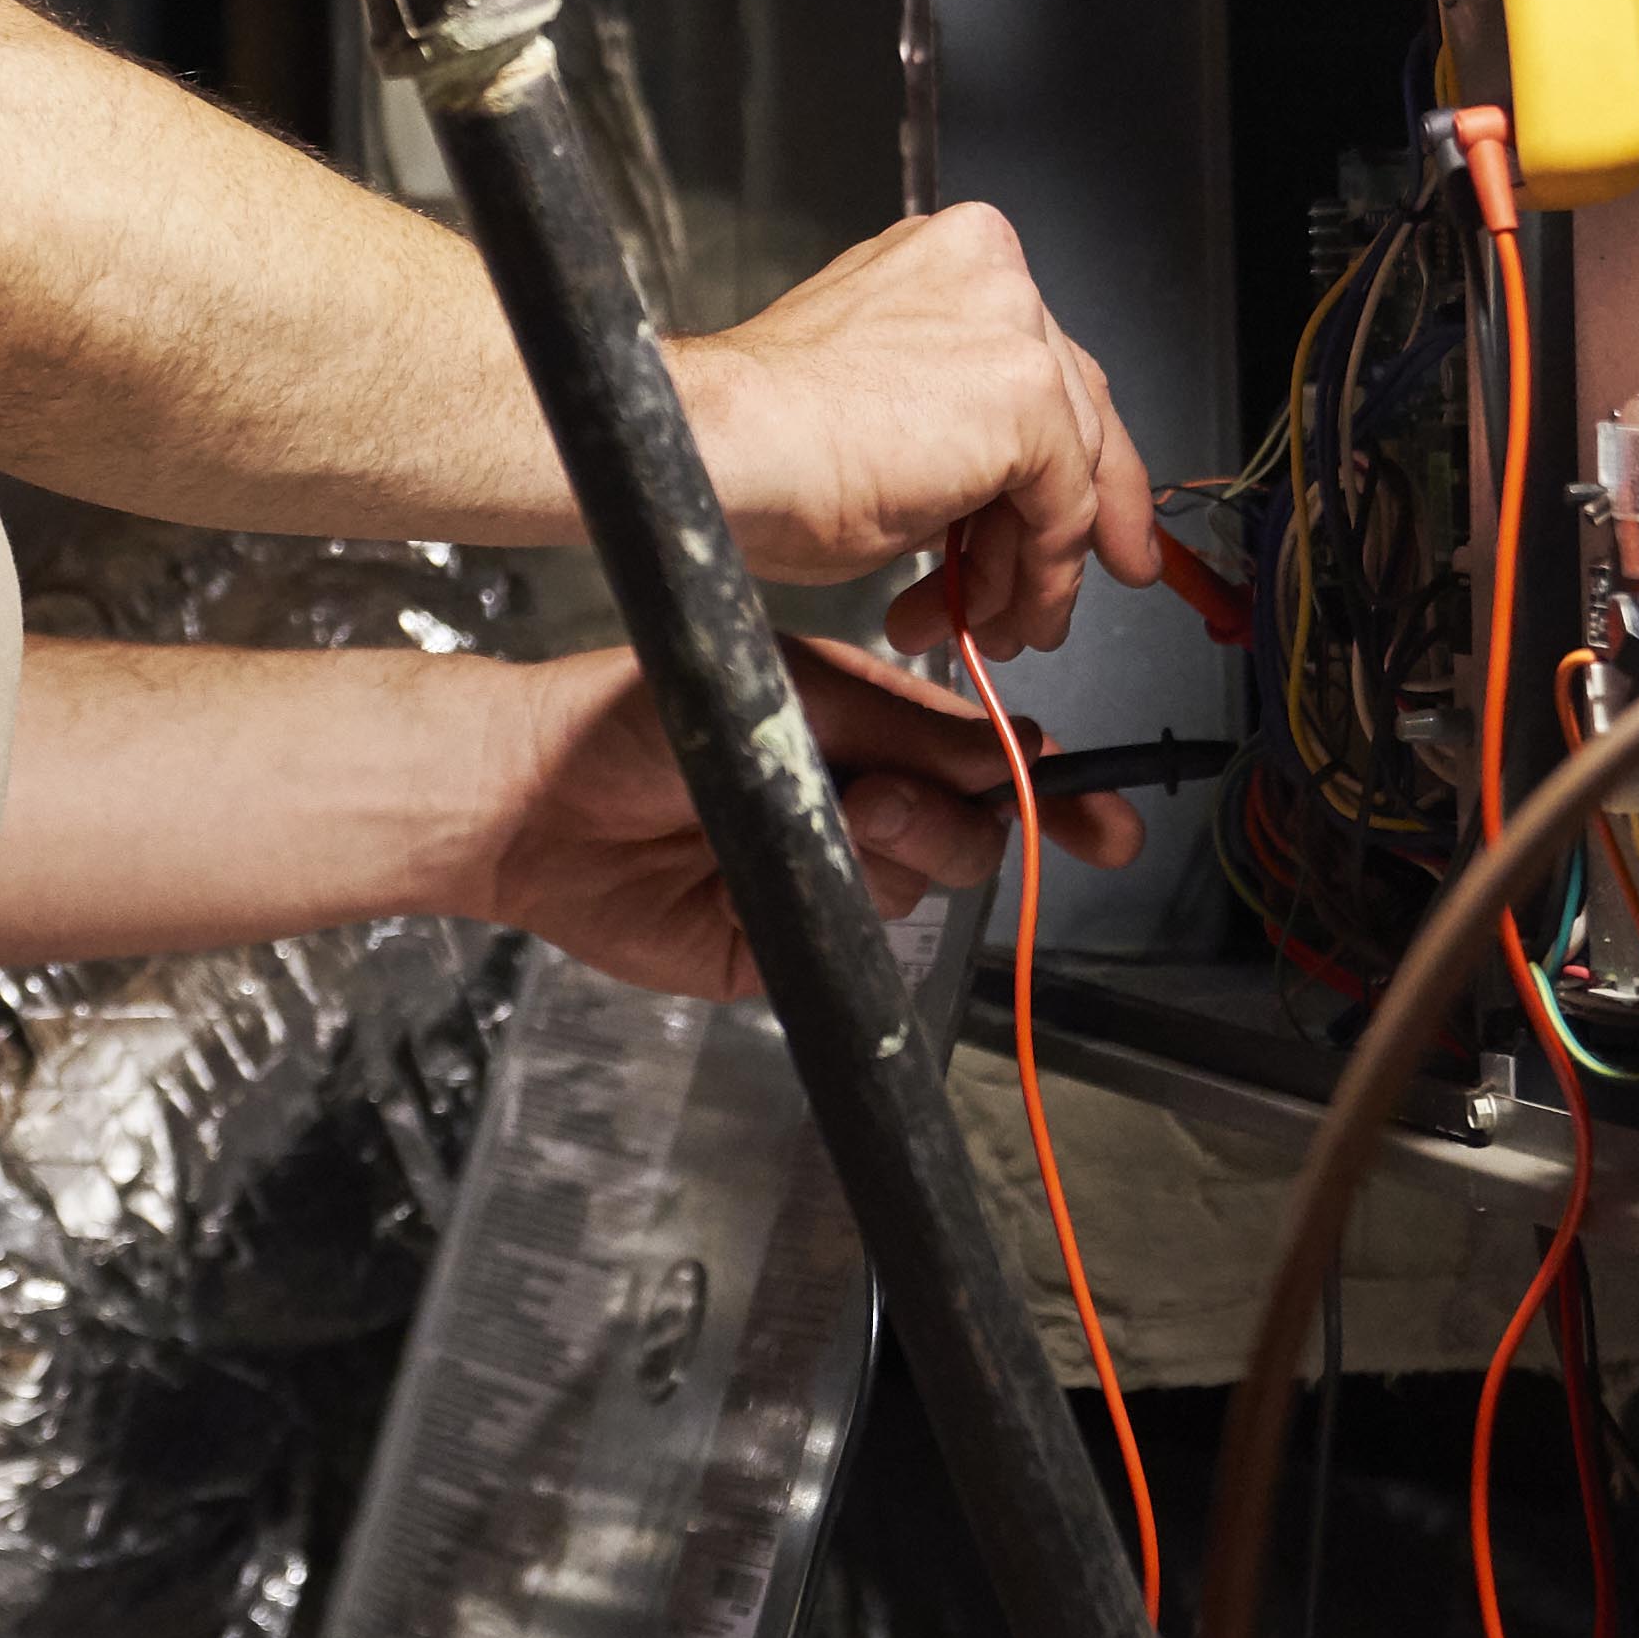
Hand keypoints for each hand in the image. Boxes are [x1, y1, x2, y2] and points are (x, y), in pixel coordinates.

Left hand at [469, 635, 1138, 1001]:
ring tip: (811, 822)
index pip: (987, 768)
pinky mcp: (781, 946)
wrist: (533, 794)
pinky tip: (771, 880)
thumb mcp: (795, 691)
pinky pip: (847, 946)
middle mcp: (855, 805)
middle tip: (876, 798)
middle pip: (968, 837)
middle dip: (945, 822)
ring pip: (915, 892)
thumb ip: (909, 726)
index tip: (1105, 825)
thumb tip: (1013, 751)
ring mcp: (822, 879)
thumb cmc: (641, 714)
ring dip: (883, 858)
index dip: (1053, 799)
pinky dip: (828, 914)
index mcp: (872, 730)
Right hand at [669, 202, 1166, 652]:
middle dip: (1058, 526)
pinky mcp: (1026, 394)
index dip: (1071, 457)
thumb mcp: (885, 420)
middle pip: (1072, 412)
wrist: (724, 450)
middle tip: (1044, 597)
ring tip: (980, 624)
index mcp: (951, 258)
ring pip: (1072, 466)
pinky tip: (992, 614)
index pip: (1041, 363)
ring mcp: (1014, 327)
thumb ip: (956, 437)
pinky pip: (1064, 506)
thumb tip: (1002, 512)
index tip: (1088, 523)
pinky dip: (1039, 574)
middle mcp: (994, 273)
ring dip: (1028, 567)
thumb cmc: (762, 438)